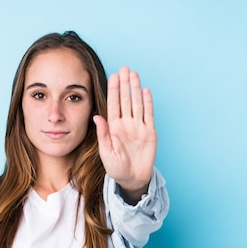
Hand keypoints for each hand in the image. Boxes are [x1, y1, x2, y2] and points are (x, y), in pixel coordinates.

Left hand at [94, 67, 156, 203]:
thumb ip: (103, 134)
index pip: (113, 104)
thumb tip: (97, 116)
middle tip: (124, 68)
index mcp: (114, 127)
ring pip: (137, 103)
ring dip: (136, 89)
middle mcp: (126, 124)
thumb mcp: (106, 152)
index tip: (113, 76)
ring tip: (134, 74)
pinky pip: (148, 114)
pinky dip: (148, 102)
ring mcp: (138, 127)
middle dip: (125, 84)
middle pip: (126, 100)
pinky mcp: (149, 132)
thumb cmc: (116, 168)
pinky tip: (146, 90)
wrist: (132, 179)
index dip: (114, 90)